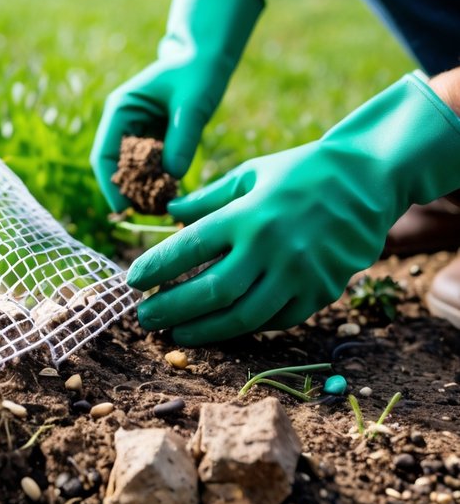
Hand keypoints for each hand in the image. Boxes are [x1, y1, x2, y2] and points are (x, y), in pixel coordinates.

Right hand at [91, 0, 264, 211]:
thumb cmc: (198, 72)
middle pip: (116, 167)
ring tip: (161, 209)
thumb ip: (182, 138)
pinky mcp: (154, 138)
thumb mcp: (192, 103)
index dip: (111, 185)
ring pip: (133, 169)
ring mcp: (138, 131)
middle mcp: (123, 122)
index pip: (104, 155)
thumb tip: (174, 176)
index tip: (124, 209)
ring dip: (144, 189)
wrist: (207, 56)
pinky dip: (159, 180)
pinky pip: (151, 166)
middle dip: (128, 191)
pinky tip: (173, 194)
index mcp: (120, 109)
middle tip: (147, 215)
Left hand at [128, 73, 459, 343]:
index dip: (157, 268)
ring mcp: (300, 274)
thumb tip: (169, 213)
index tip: (132, 280)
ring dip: (203, 330)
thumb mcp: (252, 171)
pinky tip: (219, 327)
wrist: (371, 180)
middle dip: (171, 309)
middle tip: (144, 317)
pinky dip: (244, 327)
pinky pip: (276, 320)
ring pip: (243, 317)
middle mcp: (273, 248)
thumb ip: (208, 197)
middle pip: (211, 292)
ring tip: (175, 332)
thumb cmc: (303, 171)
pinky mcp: (321, 292)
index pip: (190, 248)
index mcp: (249, 214)